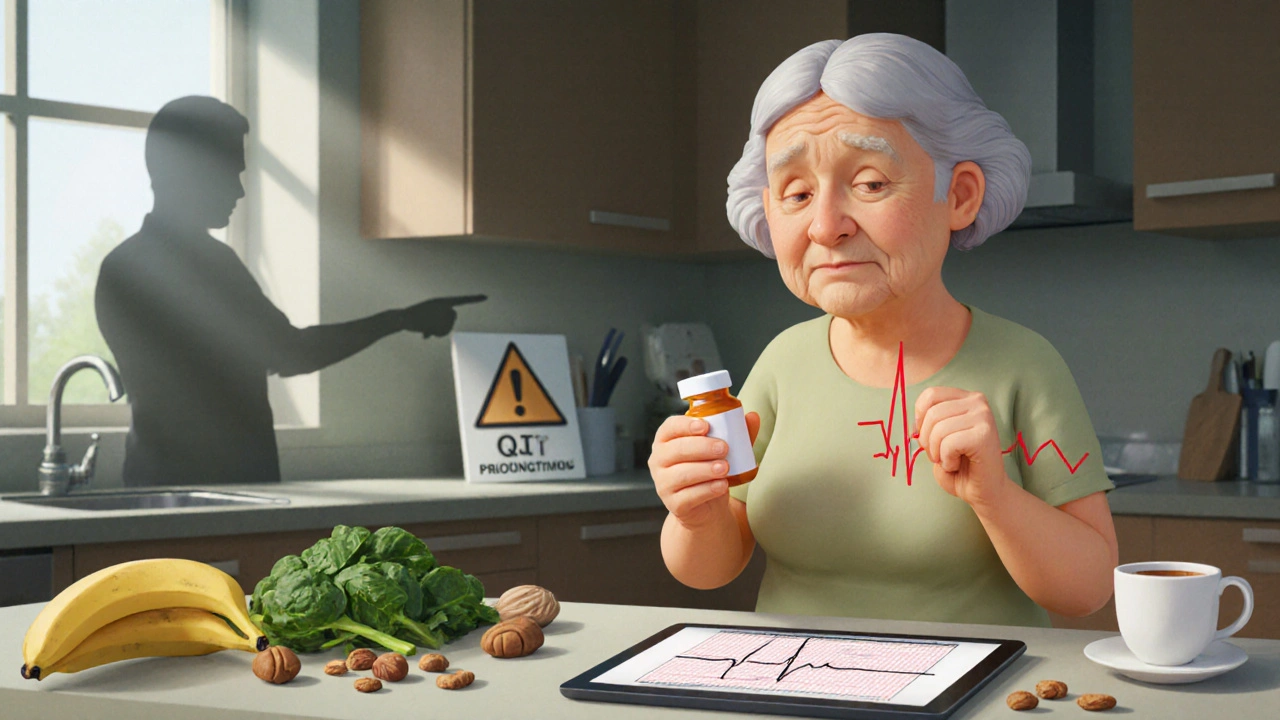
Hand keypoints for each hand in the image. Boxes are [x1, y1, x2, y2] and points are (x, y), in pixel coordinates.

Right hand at [401, 295, 485, 337]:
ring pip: (448, 326)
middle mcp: (442, 306)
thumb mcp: (427, 316)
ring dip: (438, 330)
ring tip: (427, 327)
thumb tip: (430, 334)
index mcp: (441, 301)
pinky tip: (426, 332)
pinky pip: (442, 332)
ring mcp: (440, 314)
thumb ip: (436, 320)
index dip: (474, 299)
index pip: (461, 300)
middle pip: (453, 317)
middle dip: (446, 323)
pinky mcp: (437, 322)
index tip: (486, 297)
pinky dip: (435, 334)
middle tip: (432, 325)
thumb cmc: (414, 317)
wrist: (402, 318)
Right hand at [648, 411, 759, 528]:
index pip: (670, 427)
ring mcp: (663, 483)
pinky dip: (707, 490)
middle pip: (676, 449)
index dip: (686, 425)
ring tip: (725, 468)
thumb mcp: (724, 450)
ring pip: (682, 474)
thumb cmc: (710, 470)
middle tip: (724, 448)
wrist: (708, 507)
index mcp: (666, 440)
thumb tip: (753, 416)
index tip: (705, 426)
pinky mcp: (672, 504)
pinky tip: (721, 485)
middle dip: (701, 447)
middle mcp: (658, 460)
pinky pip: (688, 496)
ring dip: (706, 469)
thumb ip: (737, 434)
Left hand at [913, 387, 1010, 508]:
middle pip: (932, 413)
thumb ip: (927, 422)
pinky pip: (949, 444)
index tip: (927, 437)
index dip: (920, 418)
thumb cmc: (960, 466)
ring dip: (937, 452)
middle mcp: (978, 402)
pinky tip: (958, 464)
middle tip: (939, 455)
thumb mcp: (938, 437)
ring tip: (950, 460)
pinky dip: (947, 460)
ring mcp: (983, 417)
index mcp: (966, 398)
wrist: (984, 491)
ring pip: (939, 430)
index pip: (931, 394)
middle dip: (927, 441)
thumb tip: (914, 422)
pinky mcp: (984, 435)